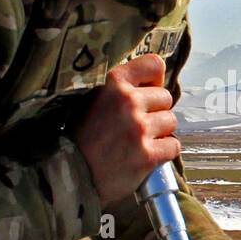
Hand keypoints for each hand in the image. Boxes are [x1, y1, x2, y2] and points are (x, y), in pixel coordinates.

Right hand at [72, 53, 179, 209]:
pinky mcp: (147, 155)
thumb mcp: (91, 100)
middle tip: (135, 126)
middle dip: (155, 111)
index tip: (148, 91)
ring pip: (170, 121)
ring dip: (159, 132)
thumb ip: (117, 89)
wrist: (67, 174)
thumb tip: (149, 85)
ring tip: (137, 142)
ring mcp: (139, 129)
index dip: (155, 80)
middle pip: (165, 98)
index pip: (153, 65)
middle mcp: (127, 102)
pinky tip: (145, 155)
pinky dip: (163, 152)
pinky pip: (173, 146)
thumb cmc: (79, 138)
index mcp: (113, 83)